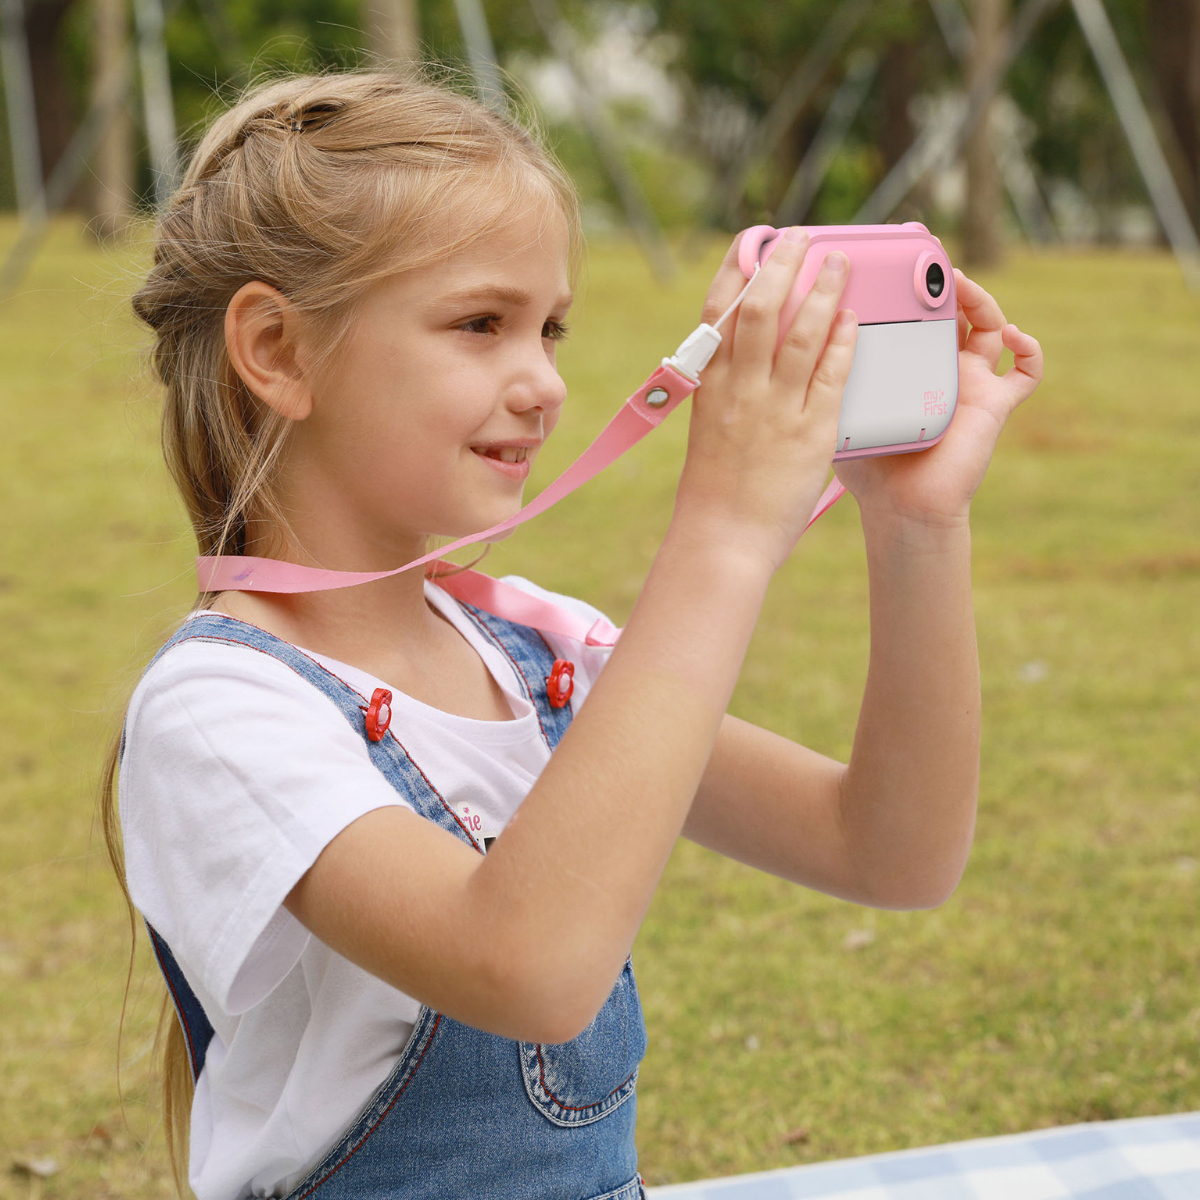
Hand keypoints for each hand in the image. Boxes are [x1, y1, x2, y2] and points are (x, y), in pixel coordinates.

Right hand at [673, 230, 858, 572]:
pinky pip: (831, 374)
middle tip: (802, 236)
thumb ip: (727, 390)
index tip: (751, 241)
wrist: (723, 538)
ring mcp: (775, 408)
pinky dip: (844, 341)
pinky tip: (856, 319)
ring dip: (825, 290)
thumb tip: (745, 359)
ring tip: (843, 263)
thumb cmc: (713, 490)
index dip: (736, 269)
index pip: (719, 311)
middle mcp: (739, 388)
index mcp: (709, 385)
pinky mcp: (809, 432)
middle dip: (783, 263)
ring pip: (802, 332)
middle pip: (761, 307)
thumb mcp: (709, 428)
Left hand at [834, 268, 1043, 527]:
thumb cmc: (869, 466)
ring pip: (991, 327)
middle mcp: (941, 368)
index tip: (897, 260)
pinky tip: (1015, 334)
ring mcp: (972, 384)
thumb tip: (800, 337)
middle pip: (955, 312)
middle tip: (930, 262)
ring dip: (983, 300)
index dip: (911, 287)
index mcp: (907, 365)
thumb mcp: (843, 412)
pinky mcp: (995, 405)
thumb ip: (828, 377)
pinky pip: (1027, 373)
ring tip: (960, 285)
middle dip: (946, 284)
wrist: (901, 509)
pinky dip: (1030, 350)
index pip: (913, 314)